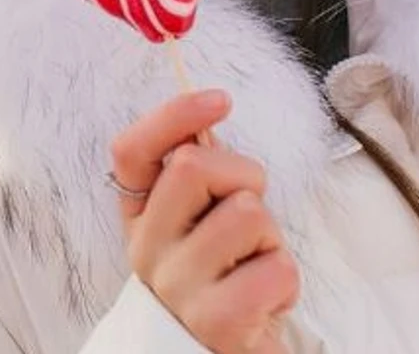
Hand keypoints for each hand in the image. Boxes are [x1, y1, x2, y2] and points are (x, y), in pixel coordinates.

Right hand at [110, 91, 297, 353]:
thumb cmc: (219, 278)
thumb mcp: (195, 223)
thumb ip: (195, 175)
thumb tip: (207, 112)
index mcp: (139, 218)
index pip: (132, 151)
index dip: (174, 115)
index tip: (220, 99)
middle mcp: (148, 250)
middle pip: (193, 166)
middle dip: (242, 172)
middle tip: (248, 206)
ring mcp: (179, 286)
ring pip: (247, 213)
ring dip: (271, 233)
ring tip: (255, 261)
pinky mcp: (218, 320)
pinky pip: (277, 266)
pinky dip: (287, 277)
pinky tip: (266, 297)